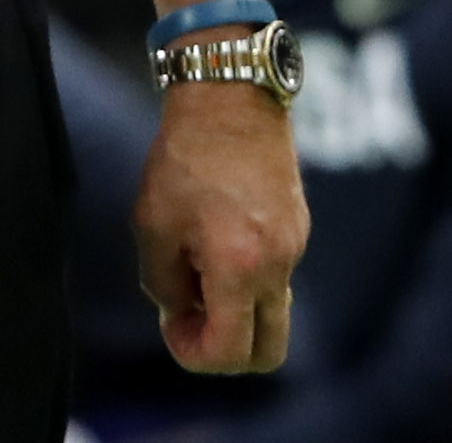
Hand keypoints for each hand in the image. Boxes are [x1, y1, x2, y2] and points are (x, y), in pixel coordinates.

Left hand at [135, 66, 309, 372]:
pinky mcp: (298, 229)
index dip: (193, 353)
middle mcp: (278, 267)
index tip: (170, 323)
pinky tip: (212, 234)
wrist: (231, 98)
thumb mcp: (152, 222)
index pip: (230, 352)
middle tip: (187, 314)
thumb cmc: (184, 156)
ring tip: (192, 259)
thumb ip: (162, 282)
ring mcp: (295, 248)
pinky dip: (245, 277)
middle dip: (226, 349)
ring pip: (270, 311)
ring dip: (232, 307)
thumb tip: (179, 312)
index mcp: (240, 268)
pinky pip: (275, 276)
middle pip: (268, 351)